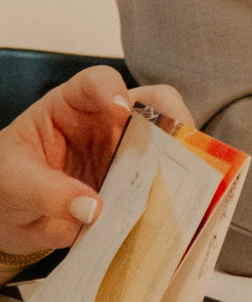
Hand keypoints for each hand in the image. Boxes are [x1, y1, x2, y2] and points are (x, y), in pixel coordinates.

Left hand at [0, 67, 193, 258]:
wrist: (8, 218)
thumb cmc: (6, 182)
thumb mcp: (13, 182)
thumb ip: (46, 191)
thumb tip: (92, 209)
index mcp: (70, 106)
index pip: (96, 83)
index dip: (113, 90)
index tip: (121, 109)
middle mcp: (106, 123)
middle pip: (151, 104)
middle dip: (171, 120)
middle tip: (180, 145)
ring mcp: (124, 154)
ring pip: (167, 145)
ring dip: (180, 162)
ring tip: (185, 182)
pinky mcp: (133, 185)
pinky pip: (160, 185)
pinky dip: (173, 194)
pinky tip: (176, 207)